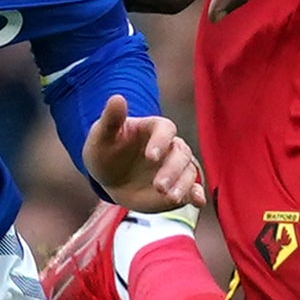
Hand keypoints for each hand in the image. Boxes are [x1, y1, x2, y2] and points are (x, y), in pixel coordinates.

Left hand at [80, 95, 206, 214]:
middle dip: (172, 170)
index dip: (160, 142)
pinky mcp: (178, 186)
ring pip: (188, 172)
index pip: (166, 129)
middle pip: (181, 154)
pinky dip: (197, 195)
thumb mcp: (102, 135)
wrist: (110, 175)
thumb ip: (112, 118)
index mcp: (155, 128)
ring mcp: (176, 168)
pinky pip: (192, 189)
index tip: (150, 157)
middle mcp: (170, 146)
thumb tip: (117, 97)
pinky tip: (198, 202)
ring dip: (183, 185)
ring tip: (171, 198)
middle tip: (159, 186)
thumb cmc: (106, 149)